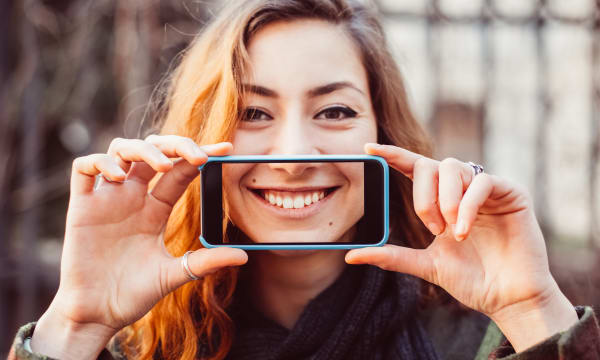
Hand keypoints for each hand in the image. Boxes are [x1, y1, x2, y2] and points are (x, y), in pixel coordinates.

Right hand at [32, 136, 246, 359]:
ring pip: (121, 150)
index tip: (226, 150)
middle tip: (197, 156)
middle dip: (176, 145)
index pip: (181, 171)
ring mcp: (107, 199)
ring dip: (143, 149)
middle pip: (154, 151)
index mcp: (156, 209)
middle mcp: (133, 198)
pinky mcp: (81, 208)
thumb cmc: (133, 295)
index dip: (202, 155)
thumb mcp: (174, 274)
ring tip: (162, 166)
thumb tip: (244, 256)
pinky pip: (84, 169)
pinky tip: (120, 177)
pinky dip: (101, 163)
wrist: (98, 315)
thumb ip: (205, 262)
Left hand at [346, 143, 576, 351]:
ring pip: (454, 168)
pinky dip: (468, 204)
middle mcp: (462, 189)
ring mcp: (487, 189)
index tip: (369, 149)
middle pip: (431, 164)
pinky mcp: (512, 193)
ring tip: (452, 233)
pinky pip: (483, 181)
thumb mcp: (424, 264)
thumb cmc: (471, 280)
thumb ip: (391, 256)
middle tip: (433, 228)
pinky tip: (464, 230)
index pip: (415, 168)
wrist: (506, 299)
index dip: (393, 155)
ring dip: (446, 201)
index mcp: (442, 200)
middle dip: (424, 197)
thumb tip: (350, 257)